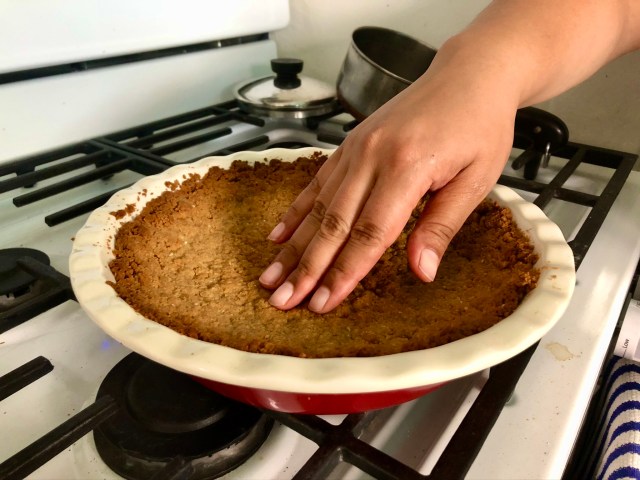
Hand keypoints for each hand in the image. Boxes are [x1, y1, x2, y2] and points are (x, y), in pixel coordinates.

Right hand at [258, 68, 517, 312]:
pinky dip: (296, 210)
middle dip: (306, 268)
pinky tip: (279, 234)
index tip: (323, 303)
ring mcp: (357, 148)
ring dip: (293, 246)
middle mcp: (373, 156)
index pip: (369, 234)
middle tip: (282, 300)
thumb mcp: (476, 179)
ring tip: (270, 276)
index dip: (344, 273)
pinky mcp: (351, 143)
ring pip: (318, 206)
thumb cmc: (479, 126)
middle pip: (333, 224)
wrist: (469, 74)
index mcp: (407, 167)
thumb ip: (442, 225)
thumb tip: (421, 272)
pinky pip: (318, 181)